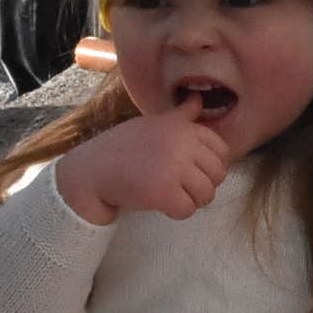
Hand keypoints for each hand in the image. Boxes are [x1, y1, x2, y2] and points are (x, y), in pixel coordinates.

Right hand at [54, 102, 229, 223]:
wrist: (90, 170)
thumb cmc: (122, 146)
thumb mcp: (153, 123)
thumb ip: (181, 115)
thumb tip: (198, 99)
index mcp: (182, 127)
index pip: (221, 149)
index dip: (213, 164)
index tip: (196, 171)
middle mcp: (182, 145)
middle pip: (218, 173)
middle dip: (205, 184)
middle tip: (184, 187)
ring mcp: (173, 169)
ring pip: (206, 194)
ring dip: (193, 200)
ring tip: (175, 196)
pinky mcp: (163, 193)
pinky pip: (188, 210)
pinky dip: (178, 212)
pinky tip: (164, 205)